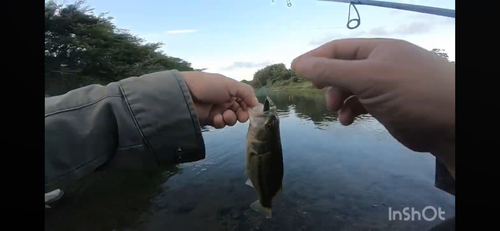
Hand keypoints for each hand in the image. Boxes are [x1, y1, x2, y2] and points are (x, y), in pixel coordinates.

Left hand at [181, 71, 257, 128]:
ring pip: (231, 119)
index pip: (244, 100)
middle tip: (240, 117)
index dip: (248, 106)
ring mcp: (217, 110)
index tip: (251, 111)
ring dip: (231, 119)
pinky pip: (220, 124)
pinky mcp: (209, 120)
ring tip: (225, 116)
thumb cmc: (209, 85)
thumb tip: (256, 103)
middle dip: (241, 115)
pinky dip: (221, 122)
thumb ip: (246, 92)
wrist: (186, 93)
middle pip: (240, 111)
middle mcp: (225, 100)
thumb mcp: (230, 84)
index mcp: (230, 90)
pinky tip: (216, 118)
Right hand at [291, 38, 454, 176]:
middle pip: (343, 69)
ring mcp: (386, 85)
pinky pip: (362, 103)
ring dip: (339, 100)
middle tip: (327, 99)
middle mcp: (381, 64)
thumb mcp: (367, 78)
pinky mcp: (389, 106)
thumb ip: (331, 71)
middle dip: (330, 84)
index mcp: (377, 49)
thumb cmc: (409, 92)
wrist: (452, 123)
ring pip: (351, 88)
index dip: (316, 58)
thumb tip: (296, 63)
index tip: (296, 72)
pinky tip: (349, 121)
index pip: (338, 48)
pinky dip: (352, 111)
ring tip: (338, 113)